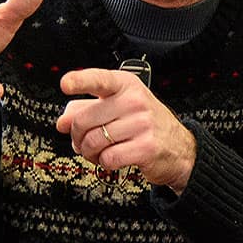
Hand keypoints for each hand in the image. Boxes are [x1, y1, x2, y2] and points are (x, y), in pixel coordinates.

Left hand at [54, 69, 196, 190]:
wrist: (180, 148)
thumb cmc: (145, 124)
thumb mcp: (118, 108)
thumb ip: (86, 109)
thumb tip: (62, 122)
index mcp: (126, 85)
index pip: (99, 79)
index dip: (79, 81)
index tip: (65, 85)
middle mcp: (135, 101)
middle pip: (84, 120)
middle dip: (77, 137)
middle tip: (82, 142)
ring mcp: (143, 124)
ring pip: (94, 142)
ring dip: (89, 153)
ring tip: (97, 152)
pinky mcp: (146, 148)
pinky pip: (108, 158)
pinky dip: (104, 163)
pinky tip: (112, 159)